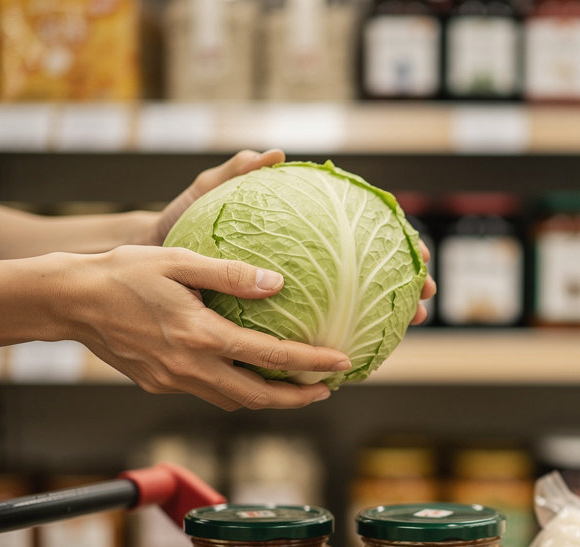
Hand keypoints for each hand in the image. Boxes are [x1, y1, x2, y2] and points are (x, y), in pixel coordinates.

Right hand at [69, 245, 352, 410]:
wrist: (70, 301)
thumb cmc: (123, 273)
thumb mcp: (178, 261)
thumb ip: (230, 273)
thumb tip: (277, 283)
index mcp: (201, 337)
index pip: (270, 357)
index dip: (311, 364)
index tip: (342, 364)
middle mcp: (191, 367)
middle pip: (258, 397)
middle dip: (297, 398)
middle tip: (327, 388)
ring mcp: (175, 381)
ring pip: (233, 400)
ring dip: (267, 398)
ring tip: (294, 386)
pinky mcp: (160, 384)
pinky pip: (208, 392)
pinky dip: (235, 389)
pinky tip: (247, 374)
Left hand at [150, 149, 436, 323]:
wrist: (153, 266)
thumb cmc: (179, 228)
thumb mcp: (203, 199)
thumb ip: (234, 174)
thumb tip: (274, 154)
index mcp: (302, 235)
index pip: (361, 236)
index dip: (397, 244)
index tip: (421, 253)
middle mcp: (310, 264)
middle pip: (370, 275)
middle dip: (405, 287)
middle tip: (427, 298)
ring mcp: (300, 292)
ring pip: (352, 308)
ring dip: (383, 318)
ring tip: (406, 327)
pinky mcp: (281, 319)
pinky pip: (318, 332)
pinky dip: (341, 342)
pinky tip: (353, 359)